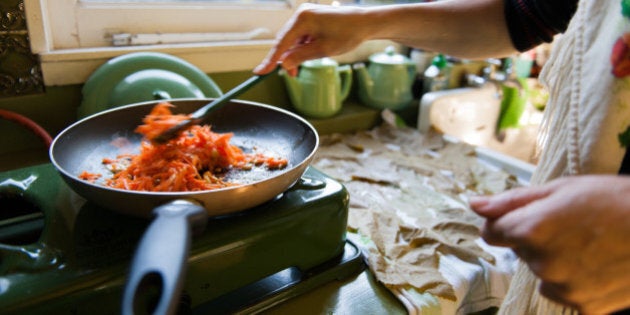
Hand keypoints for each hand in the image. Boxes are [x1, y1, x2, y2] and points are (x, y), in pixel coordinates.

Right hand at [253, 4, 371, 75]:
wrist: (365, 22)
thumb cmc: (347, 34)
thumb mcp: (323, 50)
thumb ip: (301, 57)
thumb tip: (283, 64)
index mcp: (302, 19)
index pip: (281, 43)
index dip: (270, 60)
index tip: (259, 72)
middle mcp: (301, 14)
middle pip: (285, 41)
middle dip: (287, 59)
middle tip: (293, 74)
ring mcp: (306, 14)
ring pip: (293, 40)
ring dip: (296, 54)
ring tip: (307, 63)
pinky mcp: (311, 18)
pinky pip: (300, 36)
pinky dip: (302, 47)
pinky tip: (313, 52)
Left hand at [470, 175, 629, 313]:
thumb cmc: (614, 201)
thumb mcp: (561, 189)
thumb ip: (511, 201)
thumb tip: (474, 205)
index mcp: (531, 229)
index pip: (490, 232)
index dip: (504, 222)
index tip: (521, 216)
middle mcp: (542, 263)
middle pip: (519, 251)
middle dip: (535, 237)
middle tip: (571, 224)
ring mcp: (564, 288)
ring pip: (541, 272)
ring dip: (554, 260)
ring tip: (588, 244)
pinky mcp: (584, 307)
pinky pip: (563, 292)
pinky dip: (574, 280)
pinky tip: (597, 264)